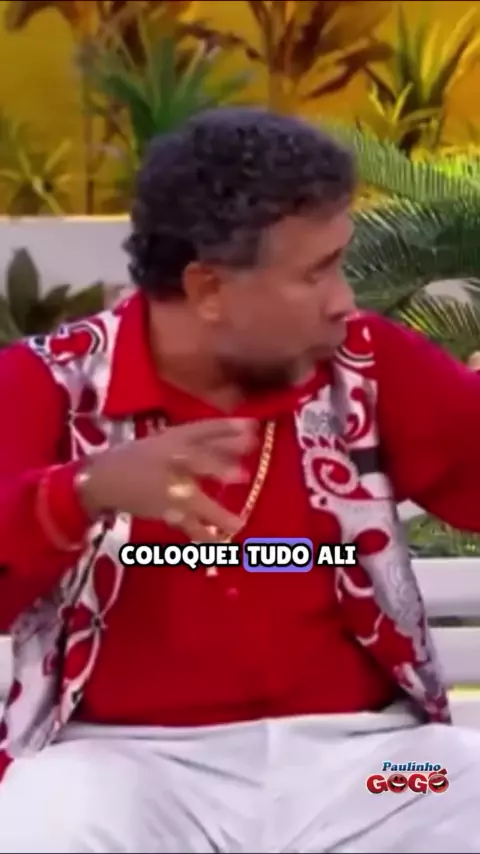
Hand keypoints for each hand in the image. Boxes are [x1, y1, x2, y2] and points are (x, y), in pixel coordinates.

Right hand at [79, 418, 256, 540]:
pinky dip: (203, 537)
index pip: (203, 429)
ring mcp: (166, 488)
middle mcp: (170, 460)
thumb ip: (209, 438)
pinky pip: (187, 526)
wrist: (103, 480)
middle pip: (195, 462)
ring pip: (192, 501)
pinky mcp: (164, 511)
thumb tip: (251, 433)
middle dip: (217, 468)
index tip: (254, 427)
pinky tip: (221, 546)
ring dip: (215, 513)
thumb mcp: (172, 440)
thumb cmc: (144, 457)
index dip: (228, 428)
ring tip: (238, 523)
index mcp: (175, 438)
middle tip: (243, 475)